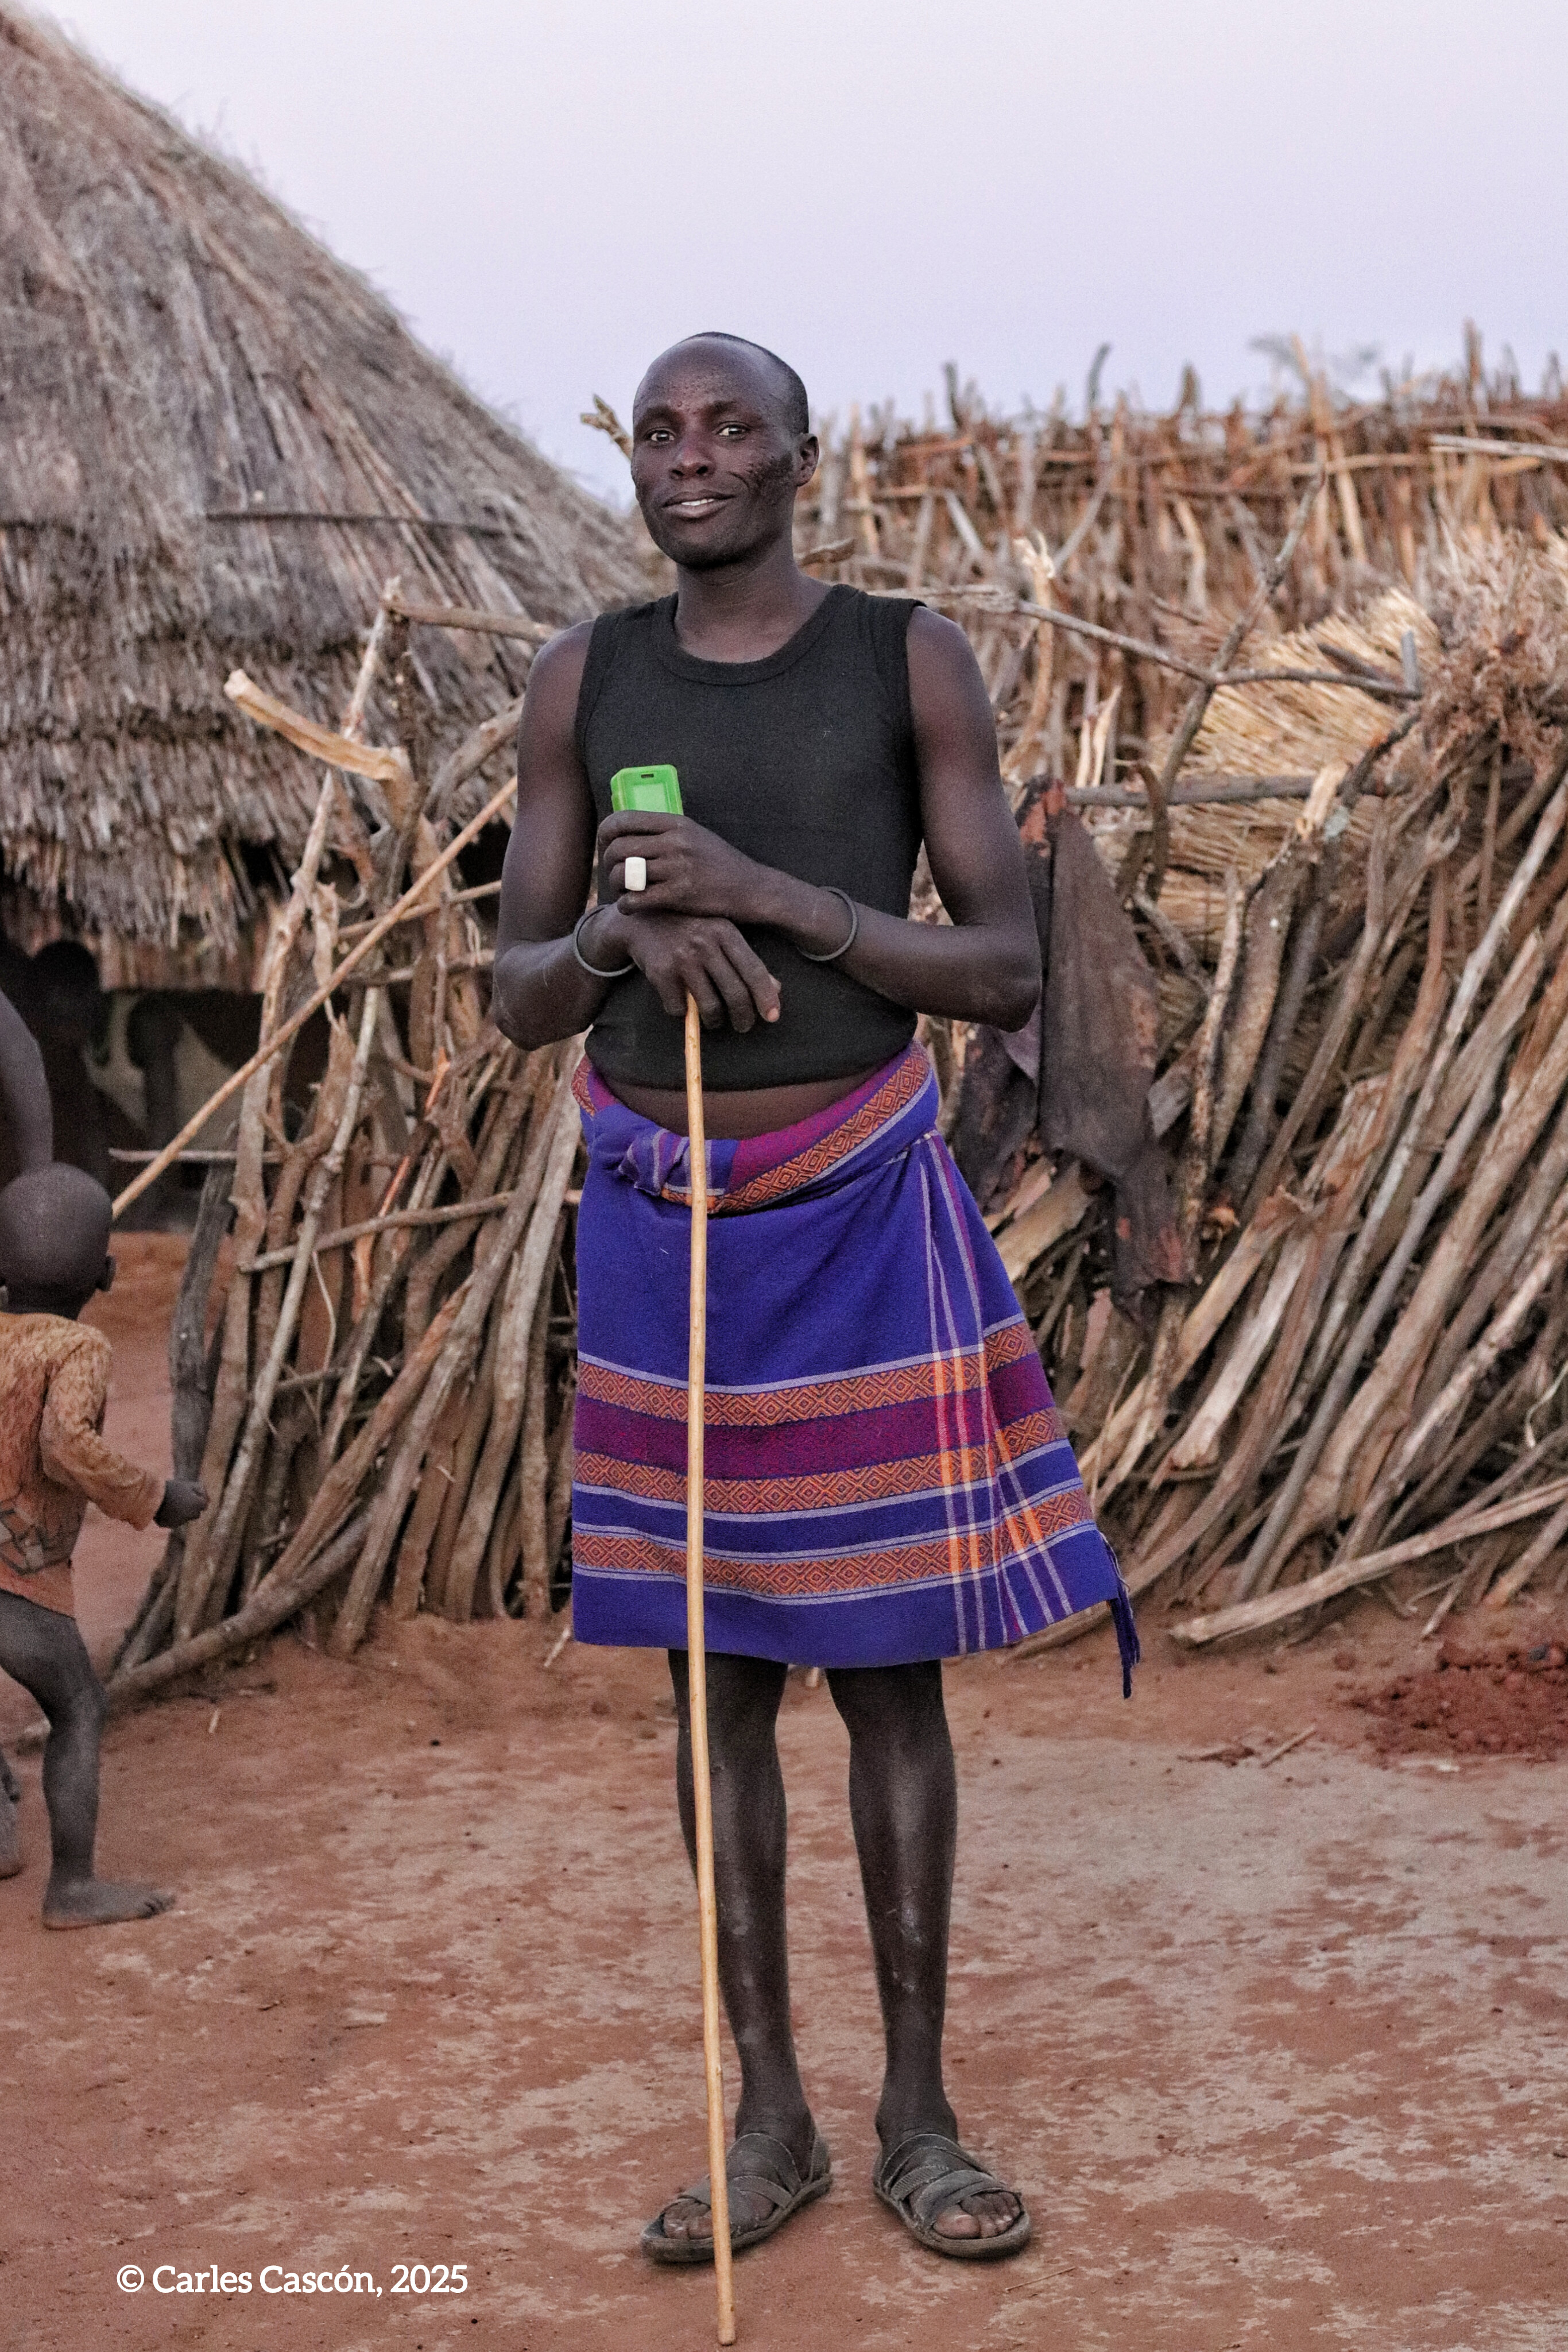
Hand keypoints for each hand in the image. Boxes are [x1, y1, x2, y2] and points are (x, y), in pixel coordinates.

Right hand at [155, 1478, 207, 1528]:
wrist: (153, 1495)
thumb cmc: (172, 1487)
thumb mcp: (188, 1485)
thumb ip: (201, 1491)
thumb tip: (209, 1500)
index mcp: (197, 1505)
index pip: (204, 1504)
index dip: (197, 1498)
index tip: (189, 1493)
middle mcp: (191, 1515)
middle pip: (196, 1513)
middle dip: (191, 1507)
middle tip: (180, 1499)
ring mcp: (180, 1522)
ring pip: (185, 1518)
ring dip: (182, 1513)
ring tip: (171, 1503)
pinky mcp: (170, 1525)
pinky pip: (174, 1522)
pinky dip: (172, 1517)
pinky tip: (165, 1509)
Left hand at [596, 812, 767, 921]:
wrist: (750, 888)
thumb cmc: (719, 864)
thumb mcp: (694, 834)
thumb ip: (664, 831)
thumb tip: (629, 830)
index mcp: (675, 823)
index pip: (622, 820)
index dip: (605, 834)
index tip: (606, 848)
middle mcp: (675, 842)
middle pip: (618, 848)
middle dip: (608, 865)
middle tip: (614, 877)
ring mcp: (677, 868)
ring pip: (624, 874)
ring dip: (616, 887)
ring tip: (623, 892)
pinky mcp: (680, 895)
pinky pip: (636, 899)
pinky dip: (626, 905)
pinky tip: (630, 907)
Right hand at [601, 906, 780, 1030]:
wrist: (642, 922)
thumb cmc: (689, 930)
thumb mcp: (719, 936)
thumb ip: (747, 961)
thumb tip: (776, 989)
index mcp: (725, 932)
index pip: (754, 970)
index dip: (766, 997)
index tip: (773, 1017)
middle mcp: (705, 942)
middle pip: (734, 993)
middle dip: (743, 1017)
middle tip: (743, 1026)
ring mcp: (682, 957)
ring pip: (709, 1006)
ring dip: (714, 1021)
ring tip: (714, 1020)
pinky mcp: (661, 972)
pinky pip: (679, 1008)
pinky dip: (683, 1014)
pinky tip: (683, 1004)